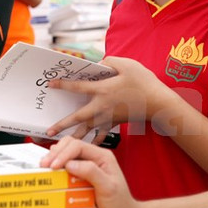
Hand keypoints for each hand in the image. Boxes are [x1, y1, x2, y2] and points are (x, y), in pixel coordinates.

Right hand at [40, 136, 140, 207]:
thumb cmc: (120, 205)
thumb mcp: (108, 188)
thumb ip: (91, 173)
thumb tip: (70, 164)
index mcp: (102, 157)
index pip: (78, 146)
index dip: (63, 153)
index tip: (52, 166)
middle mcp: (93, 160)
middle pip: (70, 145)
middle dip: (55, 153)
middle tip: (43, 165)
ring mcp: (85, 169)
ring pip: (66, 155)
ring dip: (54, 160)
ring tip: (44, 169)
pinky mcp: (79, 180)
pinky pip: (65, 169)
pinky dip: (56, 169)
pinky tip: (50, 172)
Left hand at [45, 56, 174, 139]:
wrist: (158, 103)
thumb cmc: (144, 82)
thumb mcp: (128, 64)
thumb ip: (110, 61)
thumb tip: (100, 63)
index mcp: (103, 90)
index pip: (78, 87)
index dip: (63, 85)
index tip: (50, 85)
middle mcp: (103, 106)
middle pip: (78, 117)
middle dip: (63, 124)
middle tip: (49, 131)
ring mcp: (109, 116)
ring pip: (88, 128)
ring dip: (74, 136)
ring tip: (62, 145)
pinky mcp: (115, 122)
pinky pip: (102, 133)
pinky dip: (95, 140)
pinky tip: (89, 146)